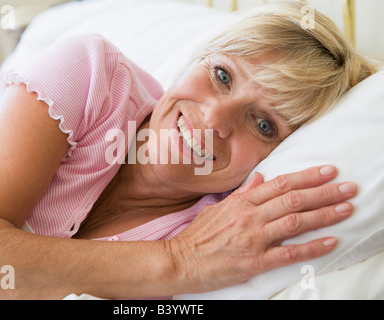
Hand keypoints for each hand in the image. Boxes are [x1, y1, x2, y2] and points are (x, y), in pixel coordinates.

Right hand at [167, 165, 356, 293]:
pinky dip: (311, 247)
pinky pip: (288, 254)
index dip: (307, 176)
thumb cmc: (199, 235)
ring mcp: (253, 239)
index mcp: (241, 202)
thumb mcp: (218, 208)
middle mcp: (250, 217)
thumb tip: (260, 177)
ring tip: (346, 208)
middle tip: (349, 187)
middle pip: (293, 199)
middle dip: (324, 192)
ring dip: (323, 214)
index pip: (280, 184)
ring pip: (294, 222)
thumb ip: (242, 193)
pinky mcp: (254, 261)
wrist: (181, 260)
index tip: (328, 170)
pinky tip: (330, 241)